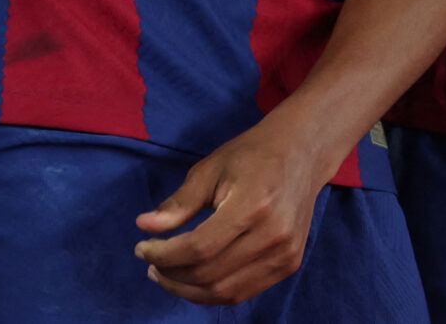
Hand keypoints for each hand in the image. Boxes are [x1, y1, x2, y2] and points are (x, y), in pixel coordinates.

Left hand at [133, 118, 336, 304]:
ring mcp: (285, 254)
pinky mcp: (289, 264)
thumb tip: (144, 226)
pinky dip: (213, 292)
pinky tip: (194, 279)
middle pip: (210, 275)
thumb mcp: (211, 168)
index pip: (199, 248)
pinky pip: (243, 292)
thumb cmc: (253, 154)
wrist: (303, 152)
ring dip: (188, 290)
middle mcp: (273, 235)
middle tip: (151, 264)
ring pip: (225, 292)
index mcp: (252, 205)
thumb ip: (179, 202)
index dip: (164, 255)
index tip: (141, 248)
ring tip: (166, 275)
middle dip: (171, 275)